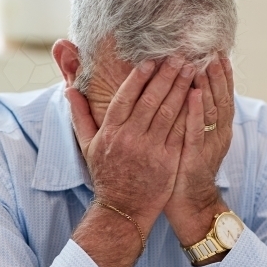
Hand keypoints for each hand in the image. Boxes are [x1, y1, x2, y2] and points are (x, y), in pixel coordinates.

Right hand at [67, 56, 195, 232]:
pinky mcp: (168, 160)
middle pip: (150, 99)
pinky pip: (181, 130)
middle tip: (178, 57)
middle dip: (166, 76)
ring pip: (169, 111)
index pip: (125, 97)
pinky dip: (190, 111)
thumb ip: (80, 116)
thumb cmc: (106, 175)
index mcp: (111, 132)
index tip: (150, 61)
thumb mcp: (88, 146)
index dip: (138, 78)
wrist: (123, 209)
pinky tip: (197, 96)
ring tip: (190, 69)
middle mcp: (130, 138)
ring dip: (181, 87)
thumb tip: (69, 90)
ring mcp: (150, 149)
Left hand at [164, 52, 235, 245]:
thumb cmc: (186, 169)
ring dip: (208, 86)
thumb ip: (195, 115)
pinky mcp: (195, 157)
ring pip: (211, 110)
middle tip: (212, 50)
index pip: (222, 95)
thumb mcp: (194, 138)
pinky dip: (195, 112)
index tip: (218, 52)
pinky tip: (193, 94)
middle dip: (217, 74)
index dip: (223, 74)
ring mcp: (208, 145)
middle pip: (220, 98)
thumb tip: (190, 89)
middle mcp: (218, 134)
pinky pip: (196, 131)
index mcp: (218, 129)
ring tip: (205, 63)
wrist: (190, 204)